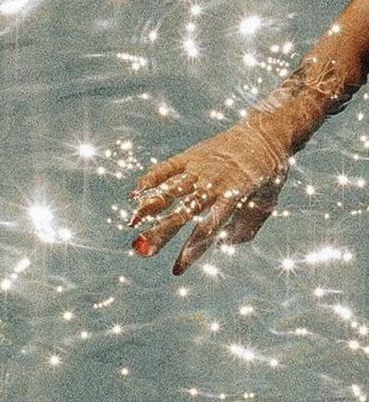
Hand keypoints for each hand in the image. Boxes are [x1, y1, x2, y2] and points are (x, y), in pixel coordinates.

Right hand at [129, 116, 289, 273]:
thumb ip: (245, 229)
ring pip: (170, 189)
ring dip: (149, 207)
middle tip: (142, 250)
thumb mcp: (266, 204)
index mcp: (234, 197)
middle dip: (161, 232)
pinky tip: (134, 195)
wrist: (267, 131)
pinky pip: (166, 168)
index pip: (208, 229)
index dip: (191, 251)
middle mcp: (213, 182)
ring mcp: (200, 168)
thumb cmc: (268, 174)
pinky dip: (149, 180)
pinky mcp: (190, 155)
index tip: (176, 270)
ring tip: (132, 224)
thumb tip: (220, 245)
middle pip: (183, 212)